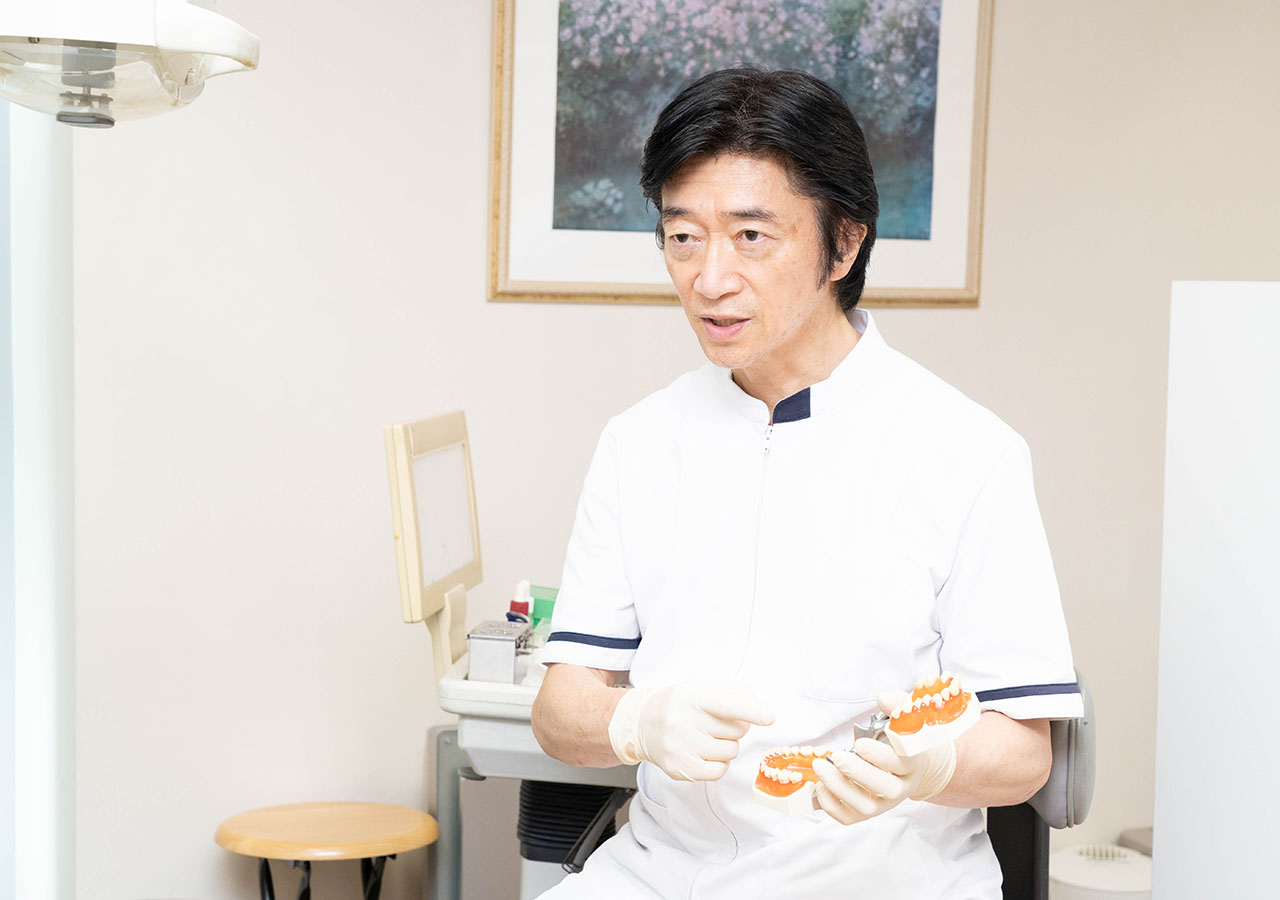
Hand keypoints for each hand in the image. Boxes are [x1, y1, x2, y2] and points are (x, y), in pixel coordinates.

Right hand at [608, 681, 774, 780]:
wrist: (644, 723)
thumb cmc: (682, 705)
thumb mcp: (705, 689)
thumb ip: (737, 695)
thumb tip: (762, 712)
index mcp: (692, 697)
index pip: (727, 704)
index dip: (751, 711)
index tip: (769, 717)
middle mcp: (683, 721)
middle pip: (737, 730)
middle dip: (734, 727)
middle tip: (713, 722)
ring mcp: (679, 747)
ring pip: (730, 752)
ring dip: (727, 746)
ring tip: (707, 737)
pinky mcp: (679, 769)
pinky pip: (719, 771)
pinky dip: (718, 763)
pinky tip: (704, 753)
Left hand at [812, 691, 956, 824]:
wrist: (910, 763)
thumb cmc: (902, 739)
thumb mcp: (905, 717)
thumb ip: (897, 705)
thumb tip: (883, 699)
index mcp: (913, 763)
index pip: (902, 764)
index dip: (880, 756)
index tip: (860, 744)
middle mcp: (902, 787)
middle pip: (885, 788)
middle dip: (858, 773)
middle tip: (836, 756)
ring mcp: (885, 803)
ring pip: (866, 806)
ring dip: (840, 789)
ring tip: (821, 768)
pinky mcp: (868, 812)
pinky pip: (850, 817)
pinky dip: (832, 806)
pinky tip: (821, 786)